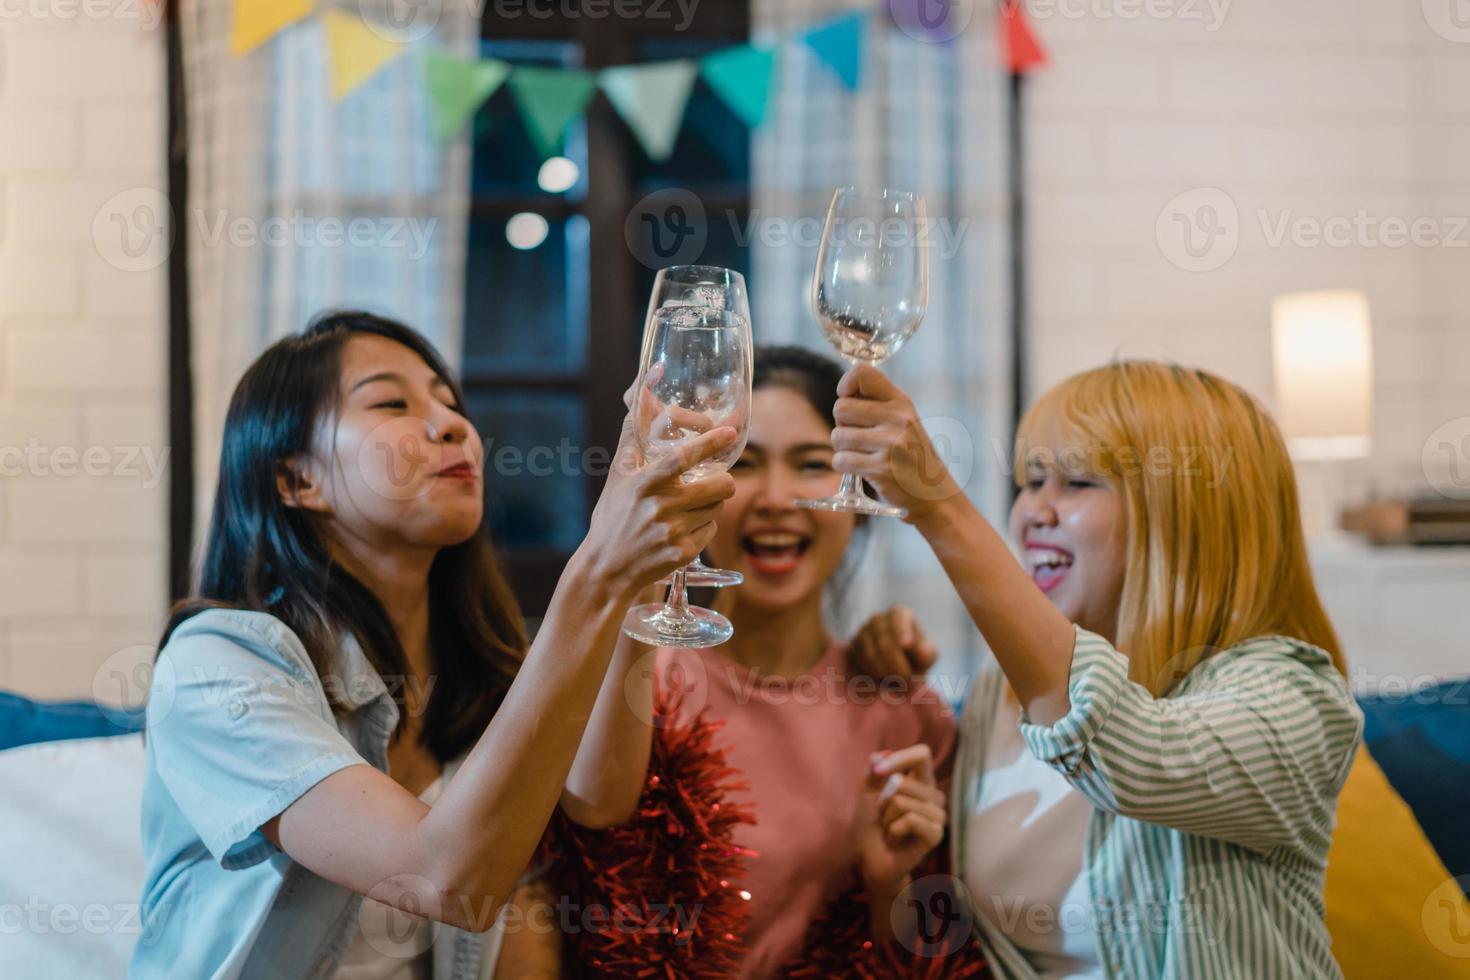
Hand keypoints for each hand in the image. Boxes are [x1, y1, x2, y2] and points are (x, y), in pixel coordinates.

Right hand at [576, 411, 736, 598]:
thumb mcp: (618, 475)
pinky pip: (710, 531)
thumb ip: (633, 436)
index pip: (683, 458)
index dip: (709, 443)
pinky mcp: (684, 553)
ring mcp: (674, 532)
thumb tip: (640, 394)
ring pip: (717, 508)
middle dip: (723, 482)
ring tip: (689, 508)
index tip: (729, 433)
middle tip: (714, 482)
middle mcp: (661, 507)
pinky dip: (702, 528)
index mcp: (645, 483)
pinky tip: (683, 530)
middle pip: (720, 486)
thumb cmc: (613, 517)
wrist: (607, 569)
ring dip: (710, 505)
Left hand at [832, 364, 962, 521]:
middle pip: (841, 408)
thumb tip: (844, 390)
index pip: (861, 373)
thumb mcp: (902, 419)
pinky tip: (862, 468)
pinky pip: (841, 460)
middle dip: (842, 424)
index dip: (846, 386)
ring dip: (843, 448)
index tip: (850, 400)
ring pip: (838, 436)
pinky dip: (845, 466)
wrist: (934, 493)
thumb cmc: (911, 454)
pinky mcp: (880, 468)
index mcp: (901, 402)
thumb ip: (877, 403)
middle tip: (859, 436)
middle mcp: (897, 418)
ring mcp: (890, 443)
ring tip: (864, 454)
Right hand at [849, 605, 936, 681]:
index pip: (898, 618)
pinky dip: (873, 673)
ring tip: (898, 683)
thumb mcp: (929, 654)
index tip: (906, 644)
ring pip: (870, 653)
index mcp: (900, 613)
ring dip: (885, 672)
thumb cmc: (918, 657)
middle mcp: (879, 618)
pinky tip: (883, 680)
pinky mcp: (854, 646)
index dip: (901, 630)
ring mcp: (863, 631)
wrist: (901, 667)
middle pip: (884, 641)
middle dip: (896, 664)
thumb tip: (912, 647)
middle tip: (907, 681)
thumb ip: (925, 652)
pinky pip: (860, 661)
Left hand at [854, 743, 946, 896]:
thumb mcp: (867, 793)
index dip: (900, 758)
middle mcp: (933, 795)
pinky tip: (896, 837)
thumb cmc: (870, 824)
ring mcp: (937, 815)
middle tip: (883, 816)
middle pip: (903, 780)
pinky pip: (911, 819)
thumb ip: (873, 771)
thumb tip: (884, 752)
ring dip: (887, 817)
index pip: (922, 755)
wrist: (870, 858)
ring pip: (903, 802)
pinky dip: (894, 829)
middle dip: (882, 800)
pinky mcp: (936, 834)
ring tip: (890, 828)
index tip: (877, 771)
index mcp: (920, 780)